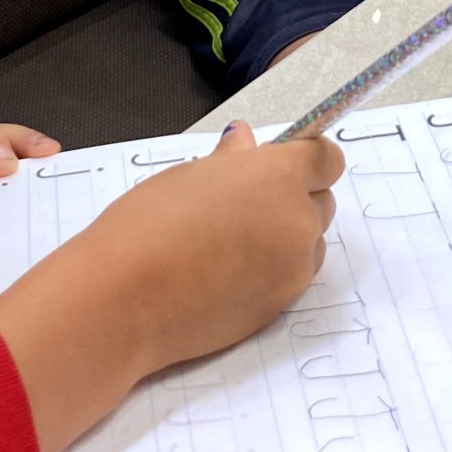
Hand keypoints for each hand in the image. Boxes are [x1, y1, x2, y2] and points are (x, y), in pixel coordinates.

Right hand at [0, 121, 343, 451]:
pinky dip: (272, 271)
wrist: (124, 300)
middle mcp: (299, 223)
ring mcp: (293, 272)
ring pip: (309, 244)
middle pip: (322, 203)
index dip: (308, 159)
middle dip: (295, 198)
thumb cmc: (148, 224)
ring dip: (287, 237)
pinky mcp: (279, 308)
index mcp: (280, 177)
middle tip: (246, 203)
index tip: (282, 162)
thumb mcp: (188, 176)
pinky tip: (226, 273)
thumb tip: (245, 142)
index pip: (327, 159)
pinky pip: (290, 278)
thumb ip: (231, 160)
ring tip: (232, 242)